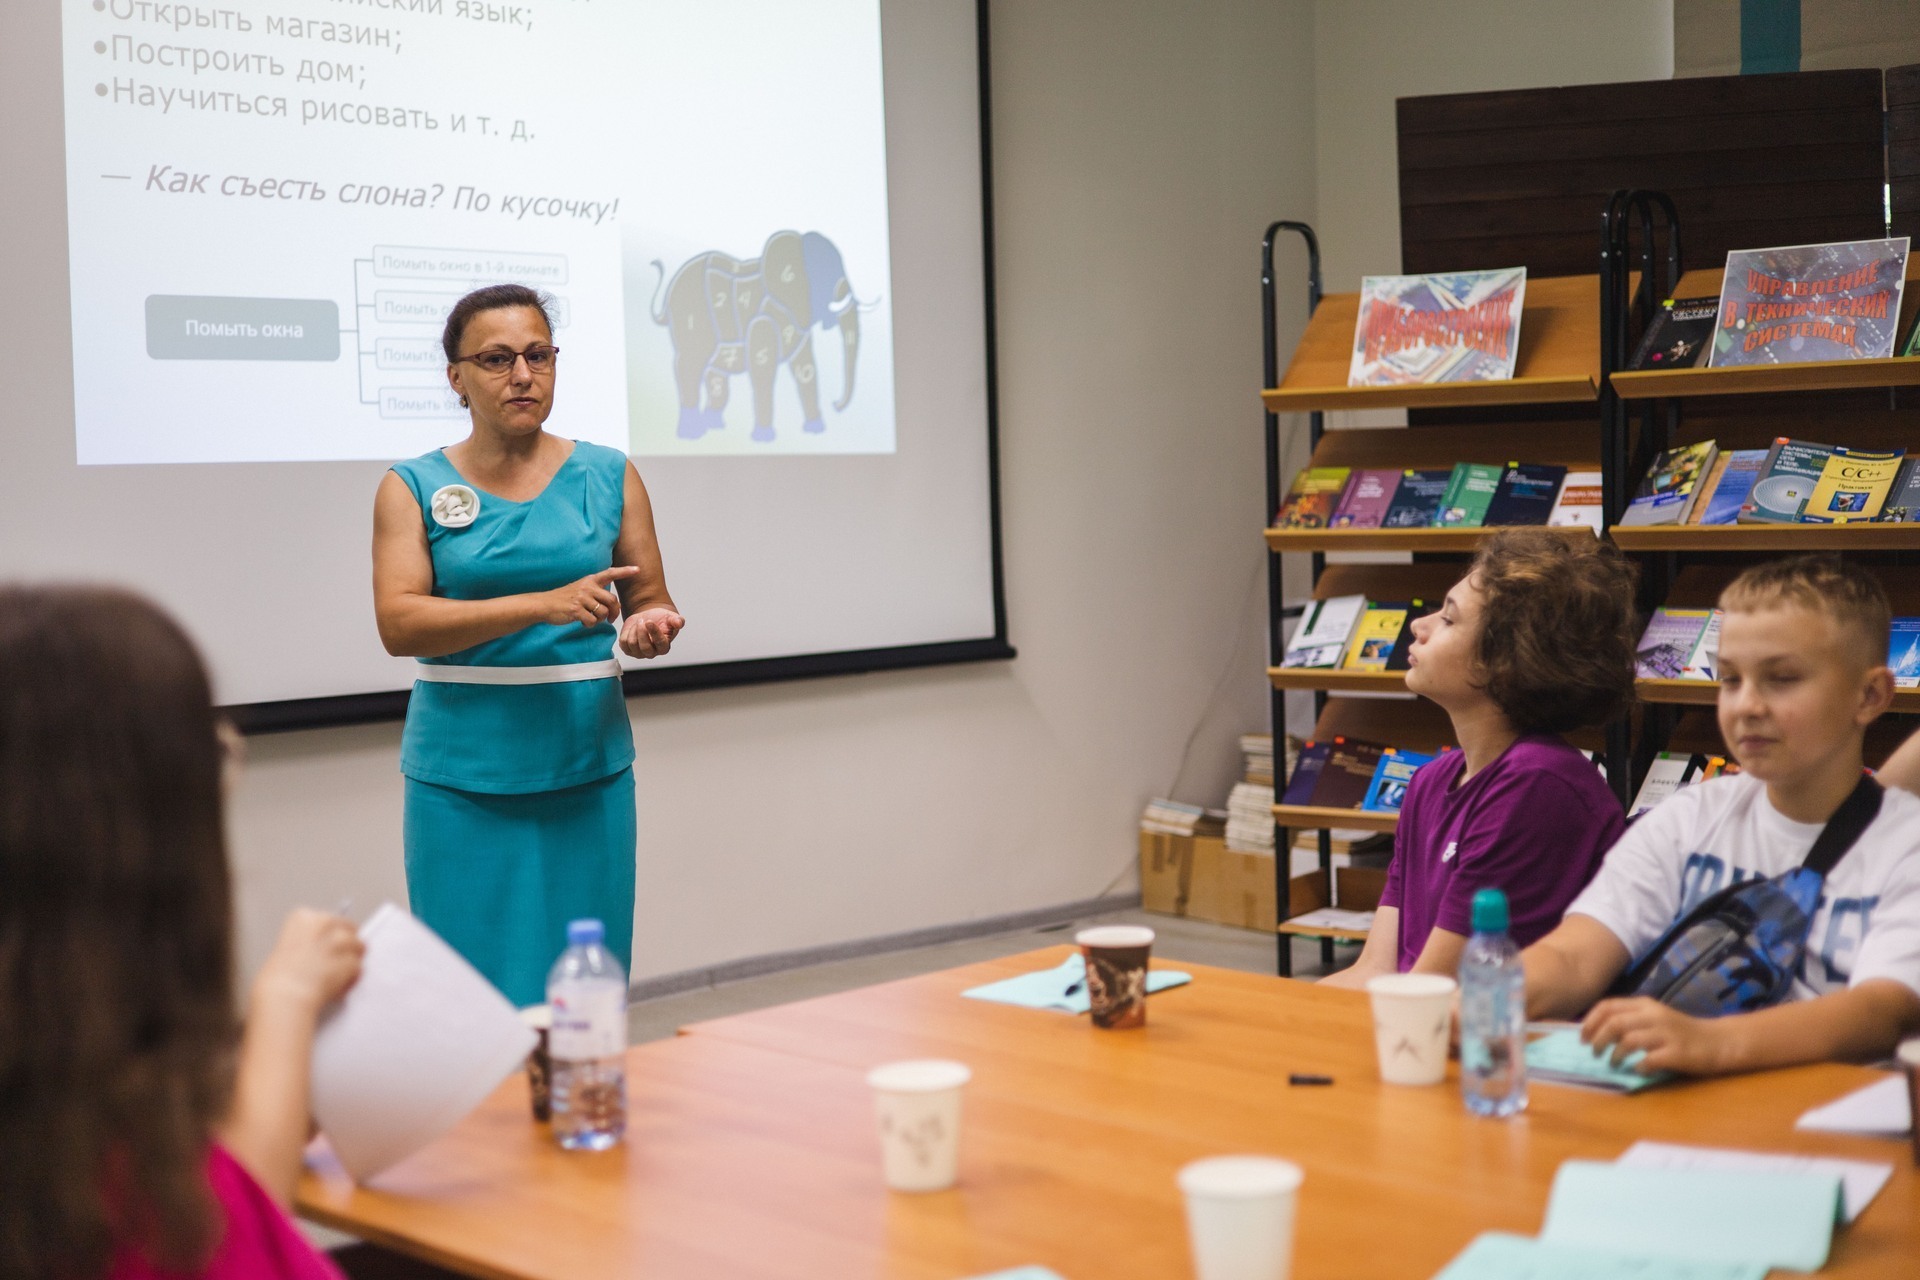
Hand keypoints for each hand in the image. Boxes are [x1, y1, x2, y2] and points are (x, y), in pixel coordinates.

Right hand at [253, 909, 363, 1015]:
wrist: (284, 998)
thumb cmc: (278, 981)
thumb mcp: (286, 952)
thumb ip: (308, 945)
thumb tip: (324, 951)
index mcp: (304, 918)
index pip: (327, 919)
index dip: (328, 935)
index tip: (325, 945)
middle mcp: (324, 923)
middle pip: (349, 928)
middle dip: (346, 944)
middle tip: (337, 961)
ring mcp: (340, 941)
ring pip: (359, 947)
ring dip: (350, 962)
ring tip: (334, 978)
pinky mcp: (352, 960)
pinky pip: (359, 969)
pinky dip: (350, 980)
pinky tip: (336, 989)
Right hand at [540, 566, 639, 627]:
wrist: (545, 604)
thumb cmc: (565, 599)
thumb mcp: (581, 589)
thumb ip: (596, 592)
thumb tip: (613, 606)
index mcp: (590, 580)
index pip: (610, 573)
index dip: (625, 571)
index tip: (637, 570)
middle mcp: (587, 587)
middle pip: (612, 601)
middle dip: (614, 612)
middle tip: (611, 619)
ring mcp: (582, 598)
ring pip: (603, 612)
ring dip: (600, 620)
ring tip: (591, 618)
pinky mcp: (576, 610)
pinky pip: (592, 621)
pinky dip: (590, 624)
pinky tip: (582, 621)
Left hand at [619, 606, 684, 658]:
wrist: (648, 618)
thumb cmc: (661, 619)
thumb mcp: (671, 617)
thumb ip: (677, 620)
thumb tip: (679, 623)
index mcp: (664, 647)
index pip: (660, 643)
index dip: (654, 632)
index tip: (649, 621)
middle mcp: (652, 653)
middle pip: (644, 647)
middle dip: (641, 631)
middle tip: (642, 620)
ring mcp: (639, 653)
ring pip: (632, 644)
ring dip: (634, 629)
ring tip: (639, 622)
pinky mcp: (628, 650)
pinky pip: (623, 642)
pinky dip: (626, 632)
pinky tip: (633, 628)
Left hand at [1580, 996, 1730, 1075]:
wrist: (1718, 1041)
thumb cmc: (1681, 1031)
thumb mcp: (1654, 1017)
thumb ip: (1630, 1020)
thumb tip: (1597, 1033)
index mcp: (1645, 1004)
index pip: (1608, 1006)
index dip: (1590, 1021)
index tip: (1582, 1037)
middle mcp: (1654, 1015)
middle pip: (1614, 1023)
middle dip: (1598, 1039)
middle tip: (1594, 1053)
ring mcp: (1666, 1033)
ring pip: (1628, 1040)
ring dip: (1615, 1054)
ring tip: (1613, 1064)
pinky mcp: (1677, 1052)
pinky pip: (1649, 1060)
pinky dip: (1638, 1066)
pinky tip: (1638, 1070)